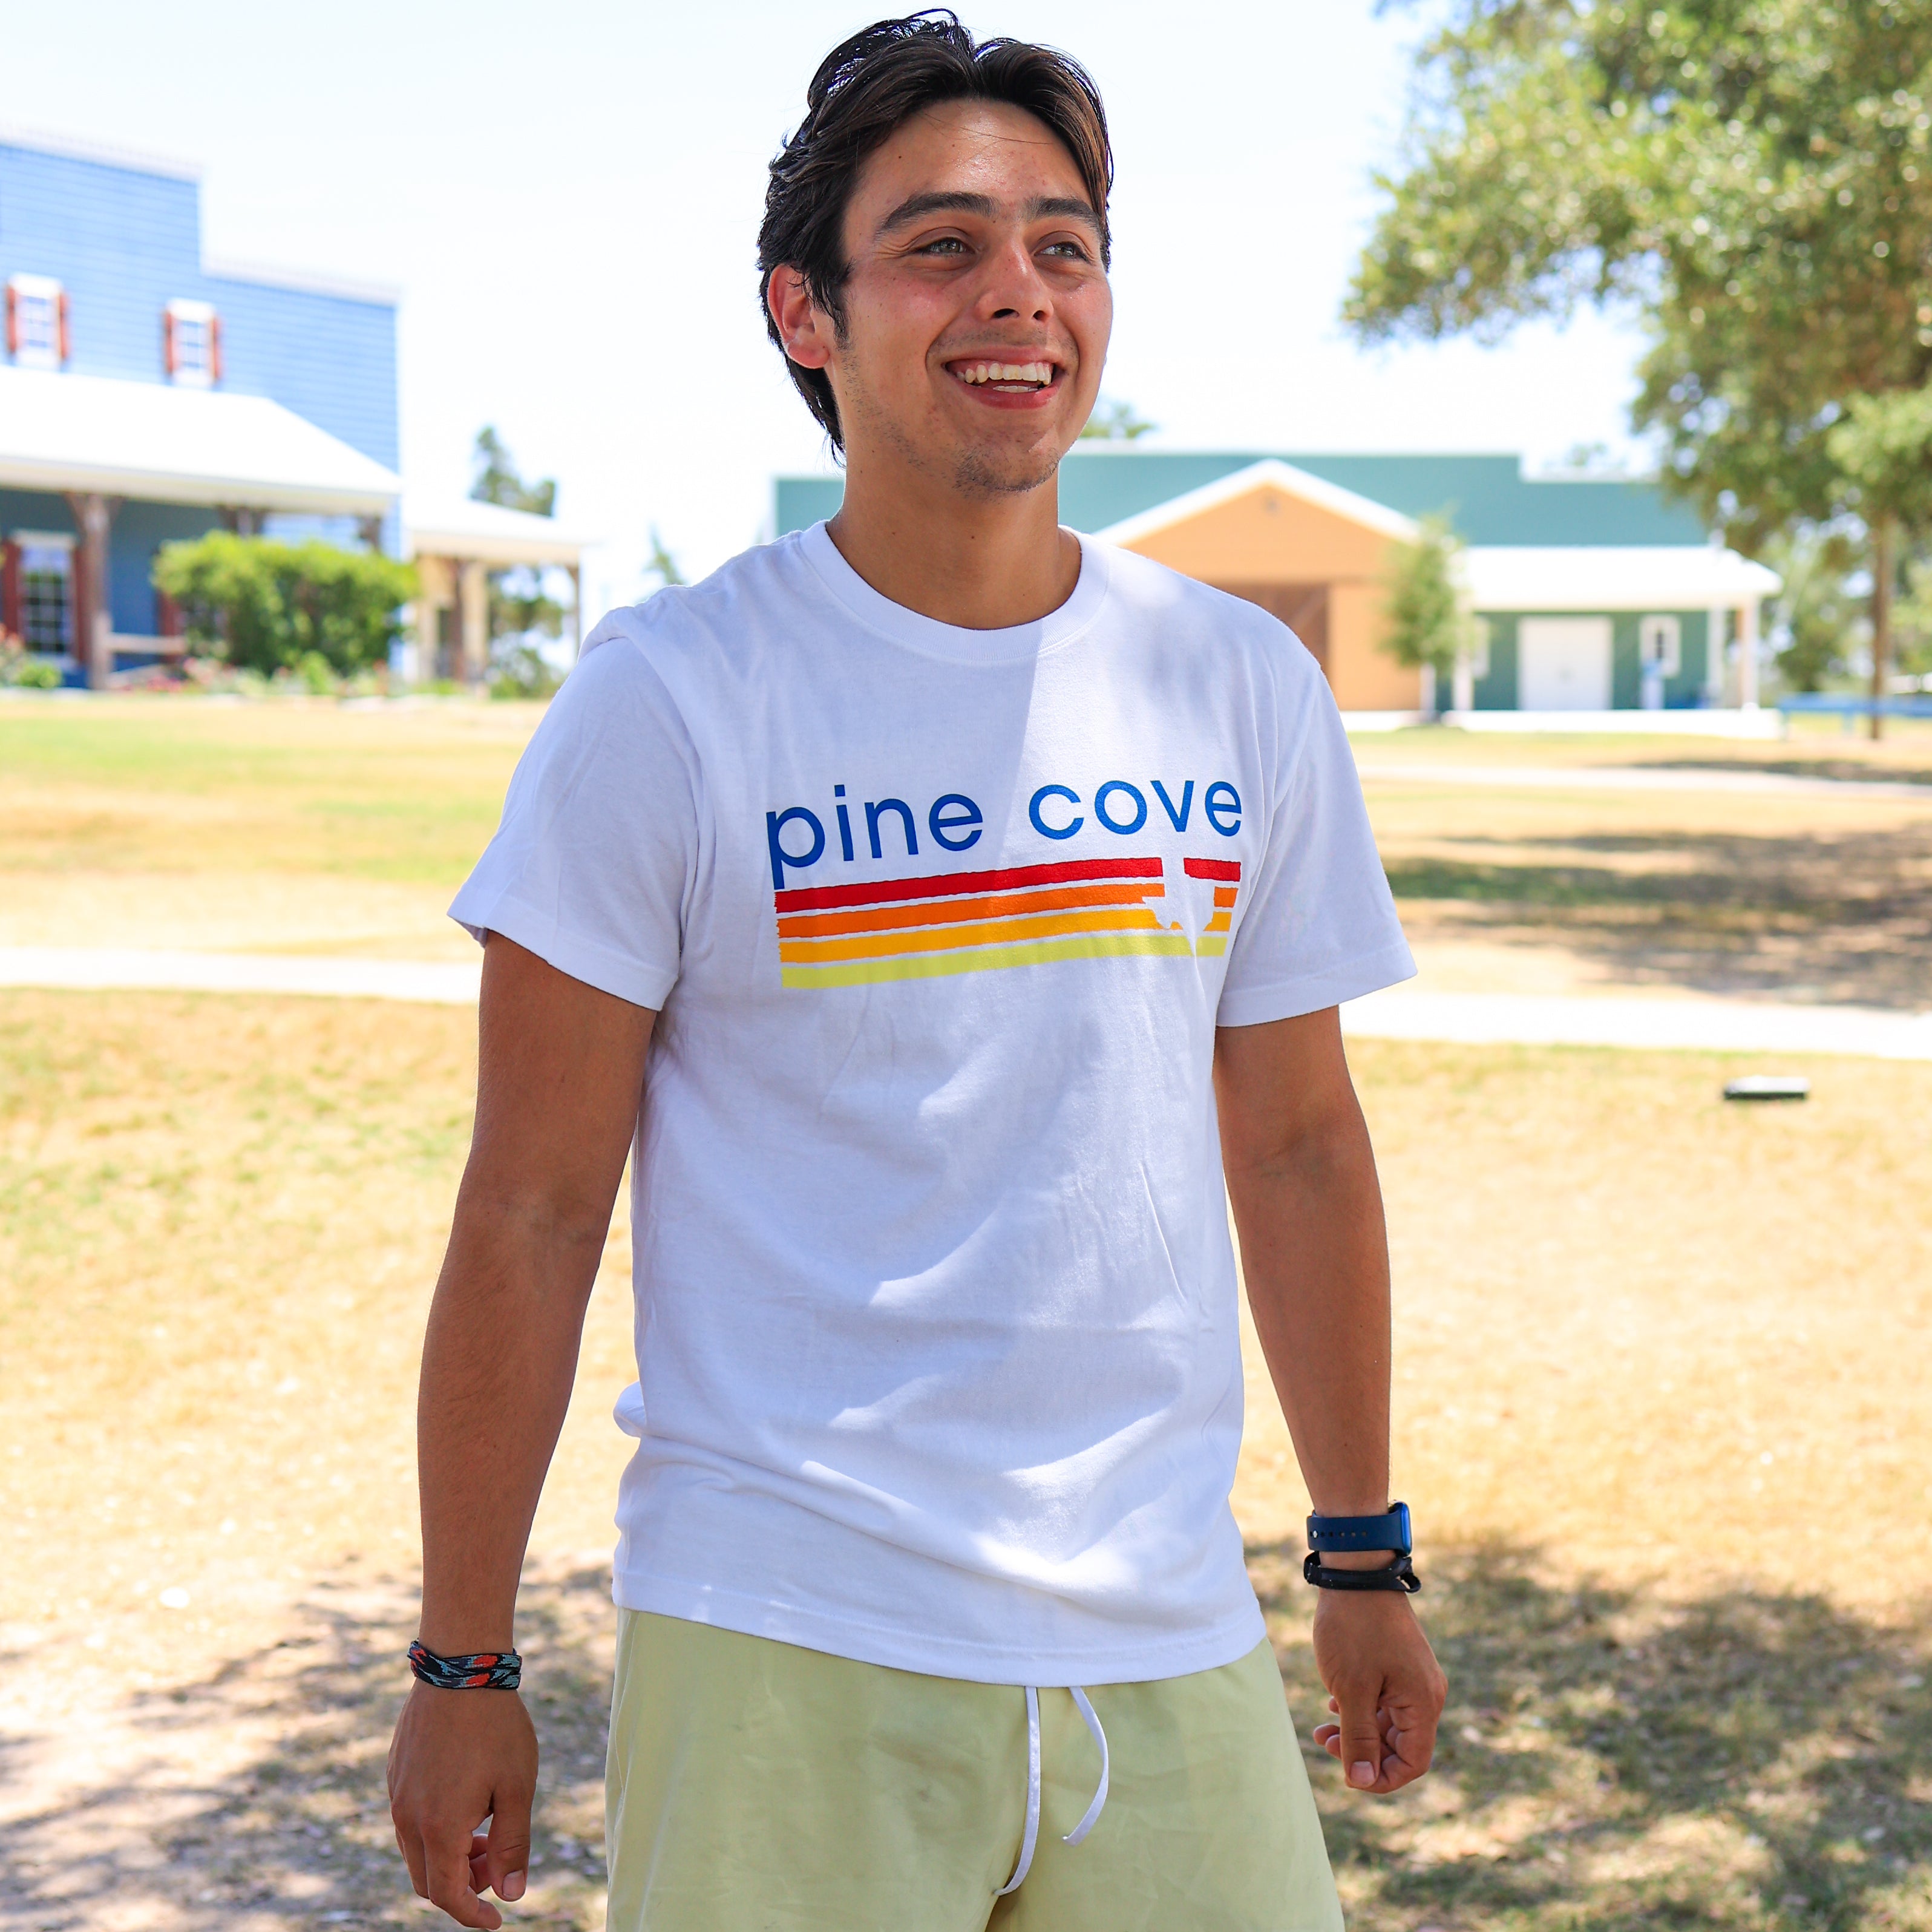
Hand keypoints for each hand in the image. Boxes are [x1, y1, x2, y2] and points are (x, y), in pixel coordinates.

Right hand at [388, 1682, 538, 1927]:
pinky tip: (466, 1801)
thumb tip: (512, 1894)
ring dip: (448, 1856)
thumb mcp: (516, 1788)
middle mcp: (407, 1817)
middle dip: (461, 1886)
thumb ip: (513, 1846)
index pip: (447, 1895)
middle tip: (495, 1867)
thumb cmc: (496, 1727)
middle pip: (426, 1879)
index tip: (497, 1919)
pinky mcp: (395, 1772)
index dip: (472, 1914)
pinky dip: (435, 1829)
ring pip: (415, 1850)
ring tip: (485, 1832)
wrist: (461, 1667)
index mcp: (438, 1828)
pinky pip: (409, 1818)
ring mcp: (396, 1793)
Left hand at [1309, 1588, 1445, 1794]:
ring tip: (1321, 1729)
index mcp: (1423, 1703)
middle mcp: (1425, 1694)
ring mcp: (1413, 1678)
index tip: (1347, 1774)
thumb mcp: (1351, 1690)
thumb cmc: (1353, 1630)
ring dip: (1357, 1732)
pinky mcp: (1399, 1664)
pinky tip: (1332, 1704)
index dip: (1381, 1778)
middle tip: (1323, 1742)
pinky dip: (1360, 1709)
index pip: (1412, 1763)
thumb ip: (1358, 1737)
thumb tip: (1362, 1780)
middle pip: (1400, 1746)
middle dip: (1362, 1753)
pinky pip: (1384, 1701)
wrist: (1355, 1573)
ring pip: (1388, 1724)